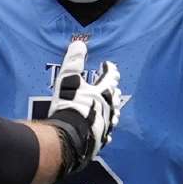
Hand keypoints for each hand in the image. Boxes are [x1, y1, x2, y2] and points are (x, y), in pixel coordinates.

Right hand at [47, 39, 123, 170]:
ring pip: (113, 114)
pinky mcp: (101, 139)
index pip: (111, 77)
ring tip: (110, 107)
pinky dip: (106, 128)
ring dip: (111, 108)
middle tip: (109, 85)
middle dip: (111, 89)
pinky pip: (107, 132)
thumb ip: (73, 62)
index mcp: (102, 92)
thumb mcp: (68, 80)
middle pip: (114, 96)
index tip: (106, 64)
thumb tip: (79, 44)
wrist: (68, 138)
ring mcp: (106, 125)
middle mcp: (108, 108)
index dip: (109, 69)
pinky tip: (105, 130)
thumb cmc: (69, 107)